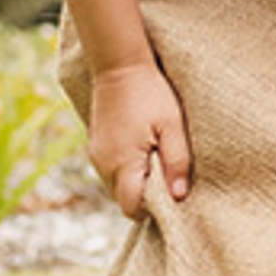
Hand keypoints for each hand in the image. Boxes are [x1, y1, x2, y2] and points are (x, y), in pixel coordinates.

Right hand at [89, 58, 192, 214]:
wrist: (119, 64)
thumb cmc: (150, 93)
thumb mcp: (172, 126)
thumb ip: (176, 162)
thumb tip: (180, 196)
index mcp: (122, 164)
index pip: (132, 208)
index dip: (153, 210)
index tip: (171, 197)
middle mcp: (104, 164)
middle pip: (124, 199)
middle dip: (145, 198)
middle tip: (168, 178)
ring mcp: (97, 154)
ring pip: (117, 185)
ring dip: (136, 182)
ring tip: (157, 162)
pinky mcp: (96, 144)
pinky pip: (111, 169)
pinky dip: (127, 169)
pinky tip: (143, 151)